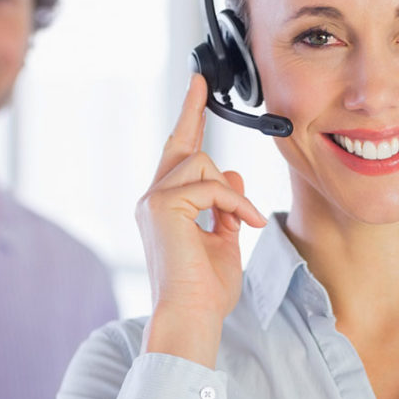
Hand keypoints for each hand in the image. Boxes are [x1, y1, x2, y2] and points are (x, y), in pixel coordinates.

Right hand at [135, 73, 266, 367]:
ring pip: (203, 164)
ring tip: (245, 222)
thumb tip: (231, 175)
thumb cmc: (205, 291)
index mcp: (166, 208)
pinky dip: (235, 205)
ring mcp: (154, 201)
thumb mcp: (223, 242)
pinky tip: (245, 224)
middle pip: (181, 145)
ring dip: (232, 193)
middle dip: (192, 110)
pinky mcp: (163, 206)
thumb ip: (225, 209)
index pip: (178, 157)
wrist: (191, 317)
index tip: (197, 92)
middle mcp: (153, 199)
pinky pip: (211, 186)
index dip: (188, 122)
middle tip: (200, 80)